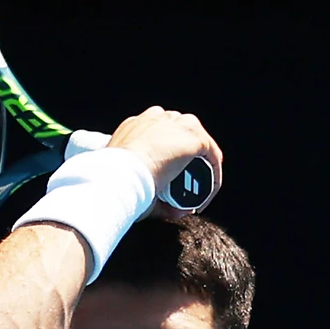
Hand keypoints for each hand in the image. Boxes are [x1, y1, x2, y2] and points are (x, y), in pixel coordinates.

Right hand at [106, 106, 223, 217]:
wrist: (118, 175)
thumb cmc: (116, 180)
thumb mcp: (131, 182)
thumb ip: (151, 192)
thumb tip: (177, 210)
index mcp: (138, 125)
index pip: (160, 135)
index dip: (168, 158)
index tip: (167, 179)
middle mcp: (158, 118)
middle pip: (181, 137)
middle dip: (185, 162)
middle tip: (183, 189)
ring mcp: (178, 124)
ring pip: (198, 145)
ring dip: (200, 169)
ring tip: (198, 193)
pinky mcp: (194, 136)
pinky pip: (212, 156)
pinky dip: (213, 177)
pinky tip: (208, 194)